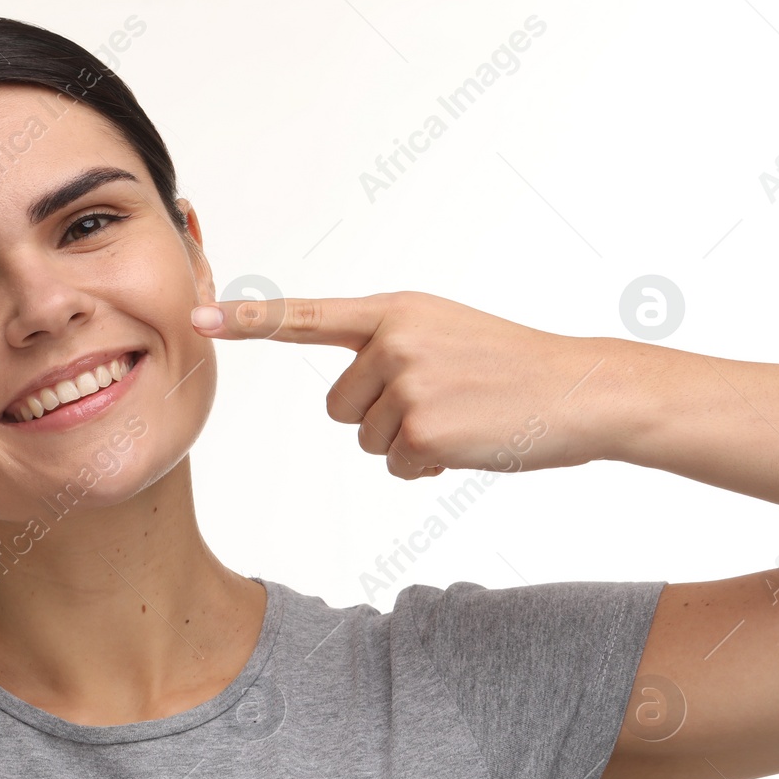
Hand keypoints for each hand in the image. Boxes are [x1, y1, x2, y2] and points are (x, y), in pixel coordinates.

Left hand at [192, 290, 619, 478]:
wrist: (580, 391)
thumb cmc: (511, 366)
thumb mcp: (443, 332)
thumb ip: (387, 346)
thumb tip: (349, 397)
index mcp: (395, 311)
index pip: (306, 316)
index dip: (248, 320)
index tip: (198, 316)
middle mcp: (394, 341)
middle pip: (339, 406)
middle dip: (381, 416)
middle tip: (442, 401)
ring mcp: (408, 386)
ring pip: (366, 438)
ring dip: (406, 442)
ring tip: (459, 417)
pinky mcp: (425, 432)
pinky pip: (397, 465)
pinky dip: (427, 467)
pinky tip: (468, 442)